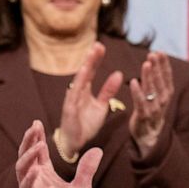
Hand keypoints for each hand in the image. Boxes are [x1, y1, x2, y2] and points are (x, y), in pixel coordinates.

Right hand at [16, 120, 102, 187]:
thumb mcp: (82, 187)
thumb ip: (87, 169)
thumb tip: (97, 149)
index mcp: (44, 175)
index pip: (37, 153)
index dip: (36, 138)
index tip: (37, 122)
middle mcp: (34, 182)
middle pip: (26, 157)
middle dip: (29, 142)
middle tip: (34, 127)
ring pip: (22, 172)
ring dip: (28, 157)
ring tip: (37, 144)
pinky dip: (30, 181)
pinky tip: (35, 170)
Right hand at [56, 42, 123, 156]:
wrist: (75, 142)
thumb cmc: (86, 123)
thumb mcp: (102, 105)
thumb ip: (108, 90)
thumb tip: (119, 74)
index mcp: (84, 90)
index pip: (91, 71)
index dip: (95, 59)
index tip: (101, 46)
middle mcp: (77, 92)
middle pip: (84, 72)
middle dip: (90, 59)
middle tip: (98, 45)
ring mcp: (72, 100)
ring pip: (79, 80)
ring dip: (85, 67)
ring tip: (91, 55)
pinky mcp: (69, 109)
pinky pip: (73, 95)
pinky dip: (78, 84)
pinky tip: (82, 74)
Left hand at [129, 51, 174, 157]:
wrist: (149, 137)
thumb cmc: (151, 112)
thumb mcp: (156, 96)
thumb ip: (156, 81)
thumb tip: (154, 61)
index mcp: (167, 95)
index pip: (167, 77)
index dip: (164, 64)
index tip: (160, 52)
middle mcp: (163, 101)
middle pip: (161, 82)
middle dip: (158, 67)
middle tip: (153, 54)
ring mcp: (154, 109)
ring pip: (152, 91)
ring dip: (150, 77)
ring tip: (147, 64)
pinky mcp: (143, 117)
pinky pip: (140, 103)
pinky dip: (137, 93)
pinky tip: (134, 82)